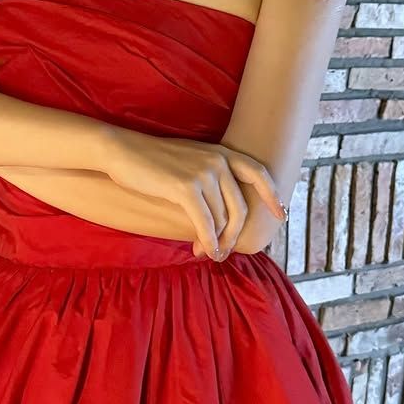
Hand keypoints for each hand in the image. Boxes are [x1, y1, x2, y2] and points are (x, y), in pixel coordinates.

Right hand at [102, 126, 285, 260]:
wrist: (123, 151)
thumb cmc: (153, 161)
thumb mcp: (189, 162)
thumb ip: (210, 179)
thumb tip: (222, 213)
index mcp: (221, 153)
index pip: (258, 173)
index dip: (272, 196)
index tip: (280, 215)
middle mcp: (218, 161)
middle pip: (240, 207)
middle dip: (234, 234)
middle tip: (224, 251)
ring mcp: (203, 173)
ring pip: (221, 219)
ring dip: (215, 241)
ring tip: (205, 252)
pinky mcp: (186, 187)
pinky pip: (205, 223)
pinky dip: (207, 240)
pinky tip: (202, 250)